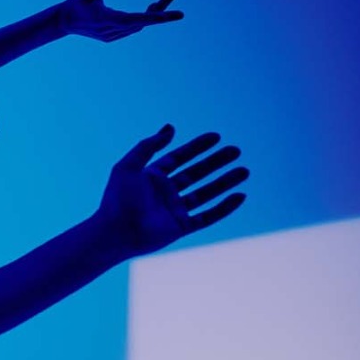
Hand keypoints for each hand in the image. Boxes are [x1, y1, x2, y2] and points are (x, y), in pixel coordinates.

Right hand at [59, 0, 182, 41]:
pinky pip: (133, 28)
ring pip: (139, 26)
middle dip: (160, 13)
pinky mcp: (111, 37)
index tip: (171, 16)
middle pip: (141, 23)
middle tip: (176, 3)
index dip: (153, 18)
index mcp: (103, 18)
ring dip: (154, 14)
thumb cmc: (76, 1)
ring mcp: (111, 36)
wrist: (63, 22)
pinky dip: (144, 19)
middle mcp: (109, 30)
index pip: (133, 19)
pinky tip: (153, 8)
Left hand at [95, 125, 248, 257]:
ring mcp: (173, 210)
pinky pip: (207, 216)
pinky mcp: (181, 226)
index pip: (179, 158)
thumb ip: (149, 145)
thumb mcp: (129, 166)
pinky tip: (240, 196)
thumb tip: (171, 127)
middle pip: (196, 173)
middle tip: (236, 151)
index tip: (217, 137)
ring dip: (225, 182)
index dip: (197, 147)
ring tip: (244, 171)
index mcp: (151, 177)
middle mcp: (164, 193)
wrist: (115, 232)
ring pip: (205, 194)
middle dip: (216, 162)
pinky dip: (224, 208)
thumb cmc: (117, 199)